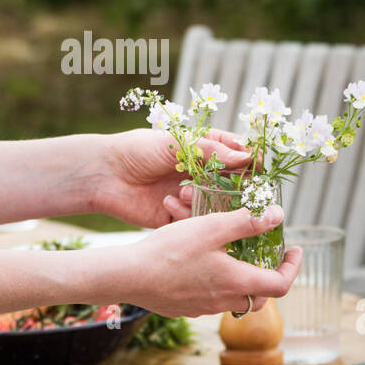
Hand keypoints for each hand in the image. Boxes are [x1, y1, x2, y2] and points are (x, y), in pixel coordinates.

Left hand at [93, 127, 258, 228]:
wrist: (103, 174)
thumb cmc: (137, 149)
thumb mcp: (176, 143)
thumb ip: (211, 150)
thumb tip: (246, 157)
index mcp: (200, 151)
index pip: (235, 155)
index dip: (250, 160)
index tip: (261, 165)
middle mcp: (199, 175)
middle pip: (231, 184)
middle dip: (234, 188)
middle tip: (238, 191)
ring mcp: (188, 196)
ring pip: (215, 205)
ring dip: (205, 200)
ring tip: (184, 191)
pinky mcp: (175, 217)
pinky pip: (194, 221)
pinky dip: (186, 214)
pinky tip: (168, 202)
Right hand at [109, 205, 301, 317]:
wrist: (129, 276)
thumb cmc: (170, 250)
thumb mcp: (211, 228)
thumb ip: (246, 222)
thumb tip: (277, 215)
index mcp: (237, 282)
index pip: (281, 284)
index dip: (293, 267)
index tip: (295, 250)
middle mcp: (224, 301)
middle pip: (261, 297)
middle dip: (270, 277)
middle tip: (267, 255)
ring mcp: (204, 308)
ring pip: (236, 300)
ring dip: (244, 282)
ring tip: (235, 257)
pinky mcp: (186, 308)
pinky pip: (212, 300)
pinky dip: (219, 285)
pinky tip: (203, 266)